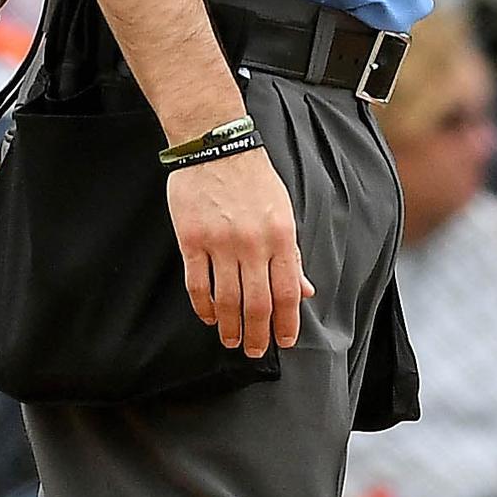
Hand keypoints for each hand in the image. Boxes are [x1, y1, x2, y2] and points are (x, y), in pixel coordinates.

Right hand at [167, 139, 307, 357]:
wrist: (216, 146)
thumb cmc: (254, 179)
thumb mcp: (283, 213)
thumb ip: (292, 255)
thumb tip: (306, 290)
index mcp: (281, 237)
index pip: (288, 292)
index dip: (286, 323)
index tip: (284, 341)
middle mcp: (252, 244)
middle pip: (257, 303)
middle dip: (258, 334)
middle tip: (255, 351)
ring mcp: (220, 243)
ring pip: (226, 299)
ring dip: (230, 326)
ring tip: (231, 340)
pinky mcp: (191, 240)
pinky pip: (197, 284)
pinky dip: (203, 306)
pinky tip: (208, 317)